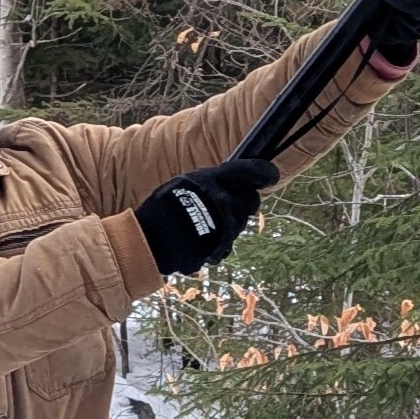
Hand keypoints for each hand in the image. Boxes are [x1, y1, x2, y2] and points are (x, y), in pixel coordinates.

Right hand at [133, 158, 277, 275]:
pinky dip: (219, 243)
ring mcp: (226, 226)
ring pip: (240, 223)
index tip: (269, 175)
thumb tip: (229, 179)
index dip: (265, 173)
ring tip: (207, 225)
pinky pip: (228, 243)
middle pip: (252, 201)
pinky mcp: (222, 247)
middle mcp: (226, 202)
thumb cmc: (163, 208)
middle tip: (229, 204)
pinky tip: (203, 241)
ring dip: (230, 223)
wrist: (150, 241)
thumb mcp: (185, 183)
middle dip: (244, 202)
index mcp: (216, 180)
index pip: (254, 171)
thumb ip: (210, 180)